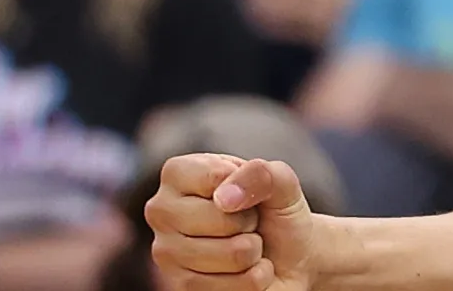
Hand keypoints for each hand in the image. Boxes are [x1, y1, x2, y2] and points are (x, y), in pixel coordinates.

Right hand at [147, 154, 317, 290]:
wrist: (290, 260)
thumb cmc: (278, 215)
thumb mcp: (281, 183)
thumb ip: (261, 173)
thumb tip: (225, 198)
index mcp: (179, 174)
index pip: (214, 177)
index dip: (246, 187)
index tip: (246, 193)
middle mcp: (162, 211)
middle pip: (220, 218)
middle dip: (249, 222)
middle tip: (248, 223)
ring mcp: (167, 252)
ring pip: (231, 254)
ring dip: (253, 251)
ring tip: (246, 245)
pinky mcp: (181, 287)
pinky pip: (236, 285)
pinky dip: (254, 278)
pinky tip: (244, 270)